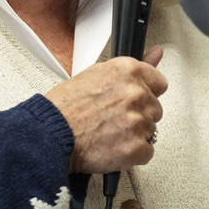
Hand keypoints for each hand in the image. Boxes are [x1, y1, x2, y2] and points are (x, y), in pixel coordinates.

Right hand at [45, 45, 167, 174]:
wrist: (49, 136)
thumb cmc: (65, 108)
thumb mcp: (96, 74)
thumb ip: (133, 67)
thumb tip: (157, 53)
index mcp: (128, 71)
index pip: (159, 83)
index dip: (145, 93)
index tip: (133, 101)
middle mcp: (136, 94)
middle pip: (154, 109)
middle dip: (137, 115)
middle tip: (112, 119)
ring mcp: (138, 122)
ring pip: (150, 131)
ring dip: (134, 135)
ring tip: (108, 133)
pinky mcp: (136, 147)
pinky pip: (146, 152)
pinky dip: (132, 154)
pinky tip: (113, 147)